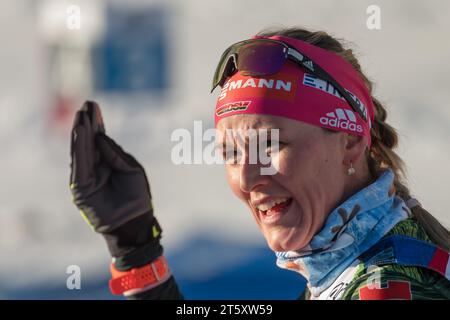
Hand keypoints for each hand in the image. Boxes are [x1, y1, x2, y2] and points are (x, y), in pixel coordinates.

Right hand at [70, 101, 161, 263]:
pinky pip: (79, 164)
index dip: (97, 122)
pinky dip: (79, 148)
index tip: (93, 106)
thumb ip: (114, 153)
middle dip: (87, 123)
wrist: (135, 221)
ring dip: (81, 132)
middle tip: (87, 105)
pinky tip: (79, 133)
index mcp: (108, 162)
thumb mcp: (131, 169)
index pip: (99, 139)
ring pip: (81, 150)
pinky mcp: (80, 187)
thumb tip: (100, 135)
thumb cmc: (137, 196)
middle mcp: (95, 167)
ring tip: (81, 115)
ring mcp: (87, 177)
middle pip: (89, 141)